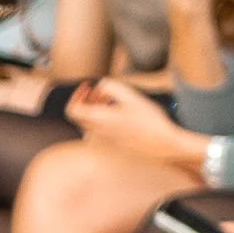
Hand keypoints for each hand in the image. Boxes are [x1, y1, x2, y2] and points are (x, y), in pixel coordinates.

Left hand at [66, 76, 204, 170]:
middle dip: (88, 99)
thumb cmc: (149, 122)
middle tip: (103, 93)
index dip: (77, 95)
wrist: (162, 146)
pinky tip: (120, 114)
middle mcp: (97, 133)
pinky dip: (104, 118)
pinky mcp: (111, 145)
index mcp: (99, 120)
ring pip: (89, 122)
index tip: (89, 87)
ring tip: (113, 102)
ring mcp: (103, 141)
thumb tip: (100, 86)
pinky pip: (99, 129)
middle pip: (80, 115)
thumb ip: (111, 87)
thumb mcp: (132, 97)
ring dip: (97, 108)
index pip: (72, 110)